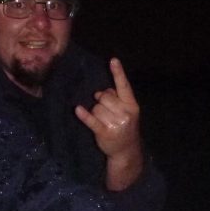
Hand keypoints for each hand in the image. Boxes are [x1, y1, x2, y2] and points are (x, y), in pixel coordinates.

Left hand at [75, 58, 143, 190]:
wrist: (126, 150)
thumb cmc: (124, 126)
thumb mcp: (126, 111)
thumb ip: (115, 98)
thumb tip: (99, 93)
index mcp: (131, 105)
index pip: (124, 86)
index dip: (118, 73)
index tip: (113, 60)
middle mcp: (125, 113)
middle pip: (105, 97)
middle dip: (102, 102)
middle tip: (106, 112)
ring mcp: (116, 123)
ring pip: (97, 108)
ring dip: (96, 112)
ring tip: (104, 121)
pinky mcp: (105, 132)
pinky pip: (92, 120)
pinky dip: (84, 115)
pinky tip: (78, 110)